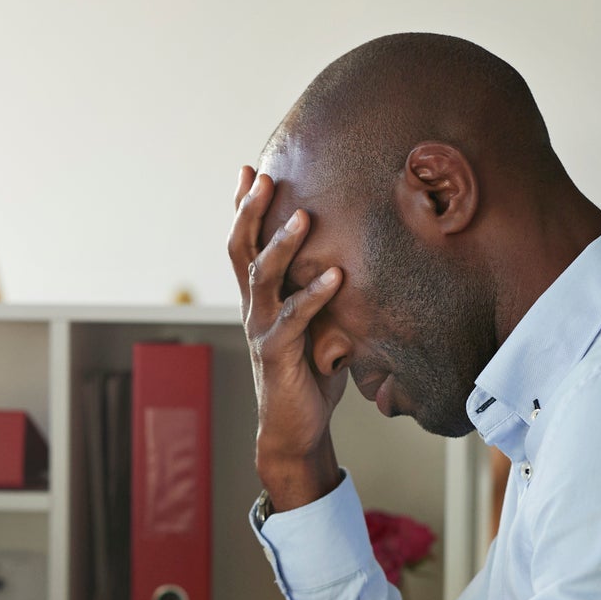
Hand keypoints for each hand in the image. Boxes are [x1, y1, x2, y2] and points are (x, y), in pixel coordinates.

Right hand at [229, 166, 346, 510]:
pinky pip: (293, 319)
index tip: (249, 169)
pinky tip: (336, 276)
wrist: (295, 430)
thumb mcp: (319, 323)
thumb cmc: (310, 375)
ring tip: (301, 215)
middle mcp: (254, 309)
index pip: (245, 244)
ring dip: (282, 244)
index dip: (242, 208)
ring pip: (262, 278)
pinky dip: (314, 296)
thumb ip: (324, 293)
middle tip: (264, 176)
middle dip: (250, 211)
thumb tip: (359, 255)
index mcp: (261, 299)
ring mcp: (262, 330)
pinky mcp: (277, 355)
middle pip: (242, 250)